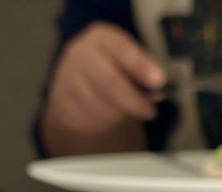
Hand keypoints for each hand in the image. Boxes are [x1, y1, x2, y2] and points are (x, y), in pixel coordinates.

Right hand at [45, 22, 165, 134]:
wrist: (77, 86)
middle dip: (134, 100)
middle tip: (150, 111)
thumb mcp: (128, 64)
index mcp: (102, 38)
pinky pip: (89, 118)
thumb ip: (143, 74)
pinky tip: (112, 116)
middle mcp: (81, 54)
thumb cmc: (112, 70)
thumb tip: (158, 90)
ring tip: (130, 112)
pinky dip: (106, 122)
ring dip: (121, 114)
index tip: (159, 80)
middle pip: (110, 81)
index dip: (140, 65)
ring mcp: (68, 78)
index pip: (121, 49)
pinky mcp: (63, 103)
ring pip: (100, 105)